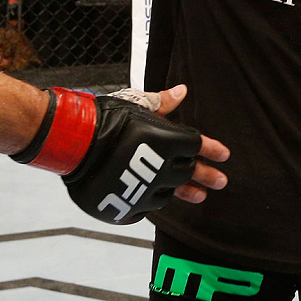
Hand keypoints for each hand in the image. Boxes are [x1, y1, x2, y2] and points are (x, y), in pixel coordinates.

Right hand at [11, 84, 228, 224]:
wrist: (76, 142)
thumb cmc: (107, 118)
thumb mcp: (138, 103)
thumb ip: (163, 102)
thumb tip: (182, 91)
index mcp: (168, 140)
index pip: (198, 145)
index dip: (213, 150)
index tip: (225, 157)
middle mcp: (162, 168)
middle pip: (189, 171)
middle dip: (205, 175)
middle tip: (221, 182)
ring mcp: (146, 190)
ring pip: (170, 192)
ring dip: (181, 190)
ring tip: (196, 195)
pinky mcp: (129, 207)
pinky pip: (147, 209)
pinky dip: (151, 202)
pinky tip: (155, 199)